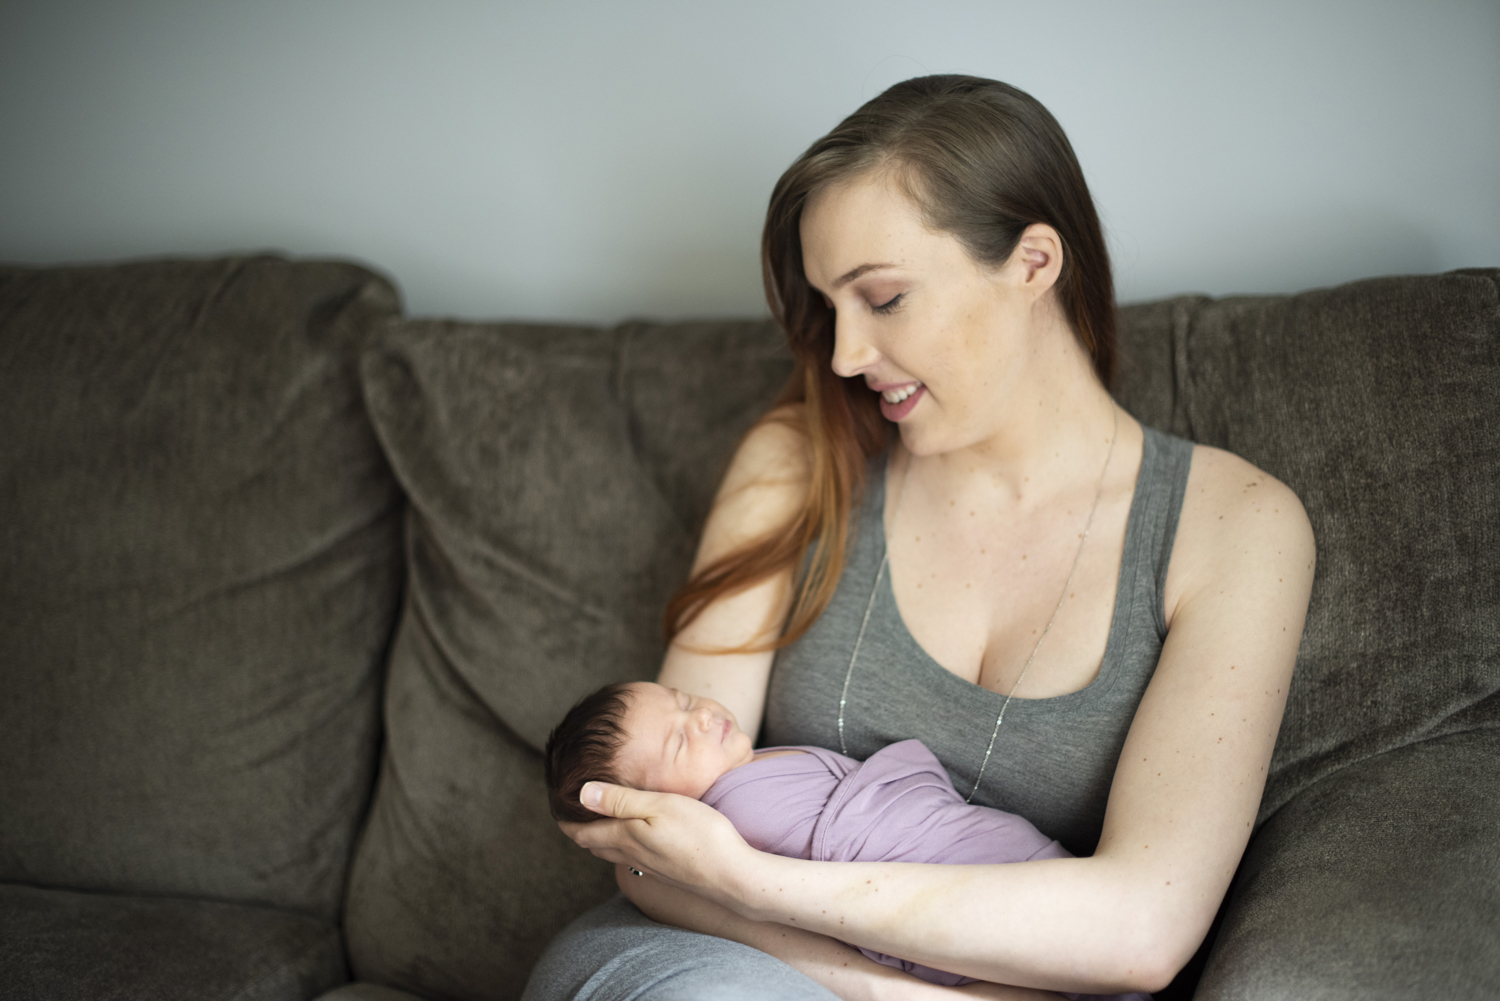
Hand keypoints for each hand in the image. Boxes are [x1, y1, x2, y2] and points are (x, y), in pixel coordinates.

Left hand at [560, 781, 757, 908]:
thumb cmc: (699, 834)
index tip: (556, 806)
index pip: (583, 831)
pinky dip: (622, 845)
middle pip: (595, 844)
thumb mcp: (658, 806)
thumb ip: (620, 800)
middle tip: (570, 813)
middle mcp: (633, 856)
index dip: (567, 820)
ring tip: (596, 823)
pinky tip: (635, 838)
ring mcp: (651, 867)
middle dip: (579, 829)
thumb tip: (582, 793)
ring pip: (615, 853)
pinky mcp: (668, 872)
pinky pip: (633, 858)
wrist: (733, 875)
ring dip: (600, 838)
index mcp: (626, 837)